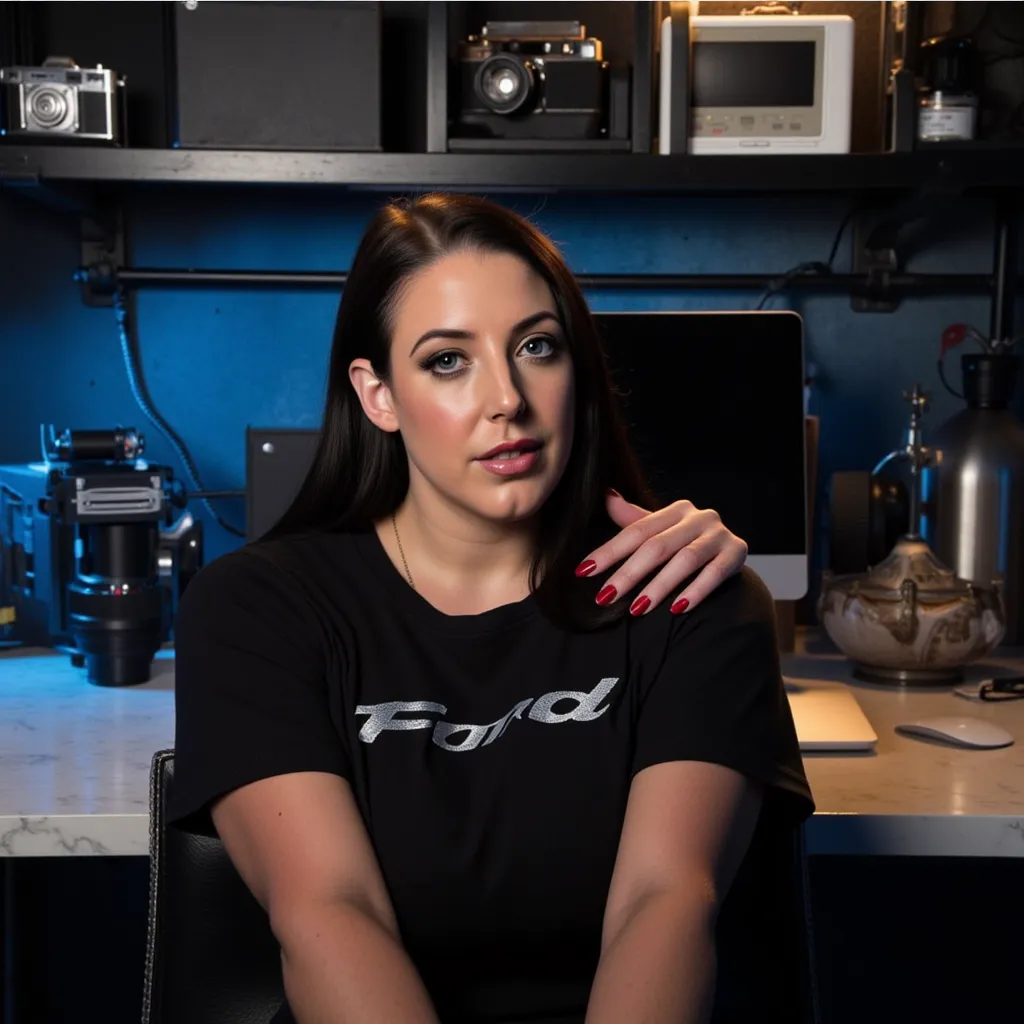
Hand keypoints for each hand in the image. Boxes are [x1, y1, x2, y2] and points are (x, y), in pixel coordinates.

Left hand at [576, 491, 747, 615]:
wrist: (730, 554)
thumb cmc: (685, 543)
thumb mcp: (660, 530)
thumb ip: (633, 519)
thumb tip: (605, 496)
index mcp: (675, 510)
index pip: (635, 531)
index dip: (608, 552)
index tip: (583, 572)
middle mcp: (699, 517)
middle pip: (657, 546)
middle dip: (628, 574)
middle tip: (605, 597)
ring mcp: (720, 534)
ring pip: (685, 560)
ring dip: (659, 586)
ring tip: (637, 609)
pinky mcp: (738, 552)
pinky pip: (715, 573)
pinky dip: (696, 591)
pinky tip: (677, 609)